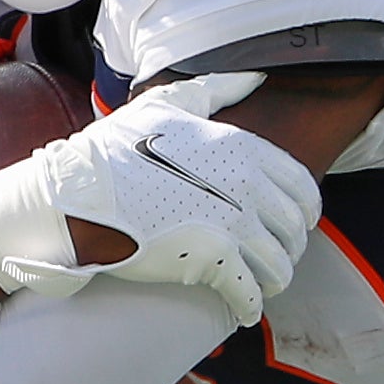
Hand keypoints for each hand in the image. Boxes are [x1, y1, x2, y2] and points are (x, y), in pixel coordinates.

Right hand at [0, 72, 319, 325]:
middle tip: (276, 257)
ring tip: (263, 284)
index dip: (304, 212)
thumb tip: (252, 75)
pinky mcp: (212, 261)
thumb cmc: (116, 148)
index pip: (302, 188)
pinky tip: (246, 308)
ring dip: (275, 280)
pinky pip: (251, 293)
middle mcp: (247, 186)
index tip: (295, 224)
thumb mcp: (165, 104)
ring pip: (279, 266)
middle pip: (294, 231)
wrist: (79, 193)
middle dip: (289, 248)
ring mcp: (233, 225)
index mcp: (242, 149)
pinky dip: (252, 304)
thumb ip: (215, 89)